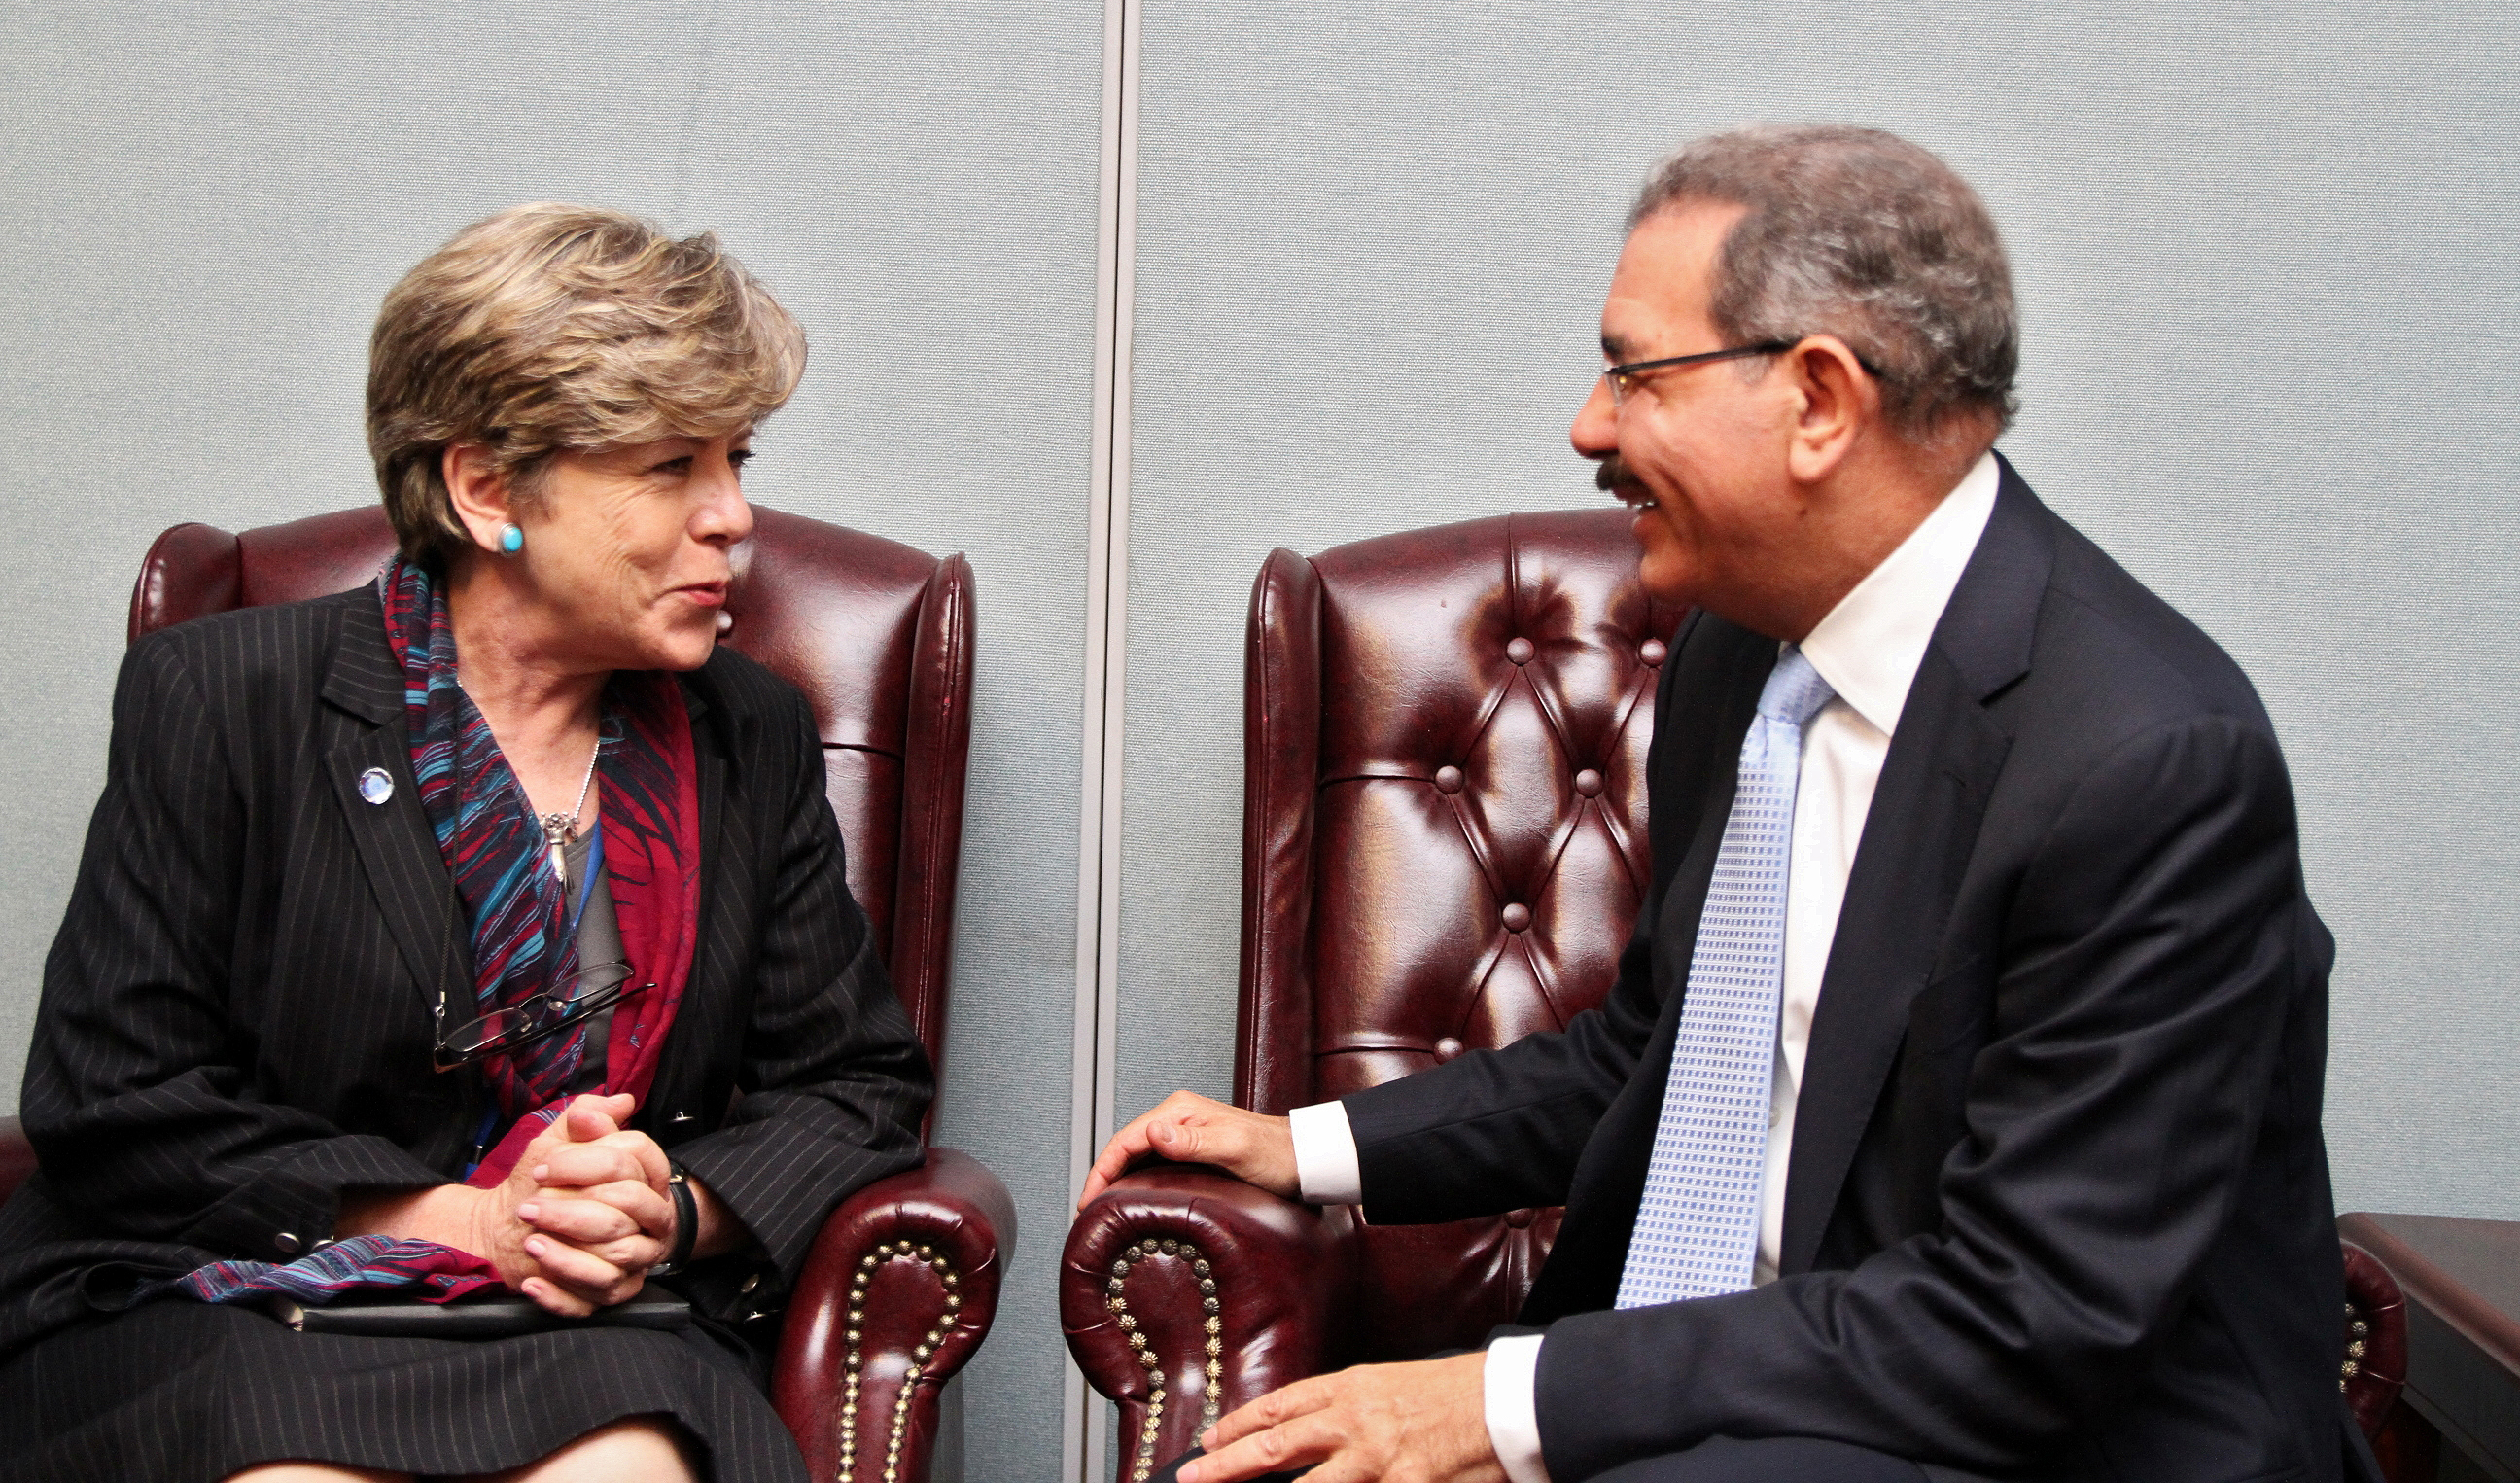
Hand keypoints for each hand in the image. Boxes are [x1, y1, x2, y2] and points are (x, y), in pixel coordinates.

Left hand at [497, 1094, 676, 1315]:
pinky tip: (533, 1281)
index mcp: (645, 1178)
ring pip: (615, 1258)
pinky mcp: (613, 1294)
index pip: (636, 1160)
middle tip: (530, 1208)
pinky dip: (560, 1292)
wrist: (513, 1231)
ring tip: (531, 1242)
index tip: (544, 1168)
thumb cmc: (544, 1186)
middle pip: (625, 1209)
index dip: (589, 1162)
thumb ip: (584, 1118)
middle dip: (573, 1210)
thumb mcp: (558, 1144)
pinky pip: (594, 1298)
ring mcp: (635, 1260)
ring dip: (567, 1253)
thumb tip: (619, 1100)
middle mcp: (650, 1220)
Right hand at [1079, 1090, 1298, 1208]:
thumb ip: (1195, 1141)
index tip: (1088, 1201)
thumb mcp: (1236, 1149)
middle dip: (1102, 1176)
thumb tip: (1154, 1132)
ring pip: (1137, 1155)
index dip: (1102, 1170)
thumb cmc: (1277, 1155)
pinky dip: (1136, 1180)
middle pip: (1126, 1146)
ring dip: (1116, 1179)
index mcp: (1181, 1111)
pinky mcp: (1194, 1149)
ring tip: (1102, 1209)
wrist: (1306, 1158)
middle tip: (1086, 1212)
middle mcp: (1179, 1117)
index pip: (1126, 1138)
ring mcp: (1186, 1133)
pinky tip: (1133, 1199)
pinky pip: (1154, 1163)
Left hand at [1182, 1352, 1502, 1482]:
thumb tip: (1307, 1432)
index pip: (1282, 1405)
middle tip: (1194, 1477)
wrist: (1509, 1401)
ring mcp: (1377, 1460)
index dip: (1241, 1424)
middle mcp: (1357, 1420)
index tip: (1211, 1439)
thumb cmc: (1458, 1393)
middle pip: (1278, 1444)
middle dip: (1230, 1464)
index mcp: (1354, 1388)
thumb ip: (1351, 1408)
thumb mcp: (1394, 1386)